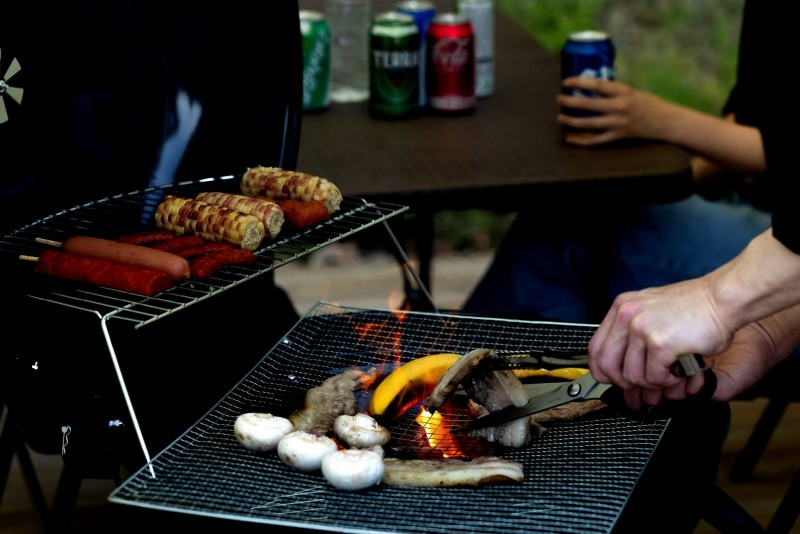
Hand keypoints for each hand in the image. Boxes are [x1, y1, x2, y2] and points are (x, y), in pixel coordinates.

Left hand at [556, 77, 676, 144]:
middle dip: (570, 102)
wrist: (664, 121)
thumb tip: (588, 88)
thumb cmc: (646, 103)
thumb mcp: (631, 92)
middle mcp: (620, 107)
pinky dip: (580, 140)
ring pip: (588, 124)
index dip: (579, 83)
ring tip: (560, 117)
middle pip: (588, 105)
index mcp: (623, 91)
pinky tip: (569, 138)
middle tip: (559, 99)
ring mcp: (618, 123)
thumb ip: (612, 91)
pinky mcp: (618, 136)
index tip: (566, 82)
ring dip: (571, 121)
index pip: (596, 85)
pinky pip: (595, 140)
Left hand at [588, 277, 733, 403]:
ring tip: (669, 371)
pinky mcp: (660, 343)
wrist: (723, 299)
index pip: (595, 349)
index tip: (616, 379)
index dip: (603, 371)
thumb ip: (630, 330)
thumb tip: (616, 364)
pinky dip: (668, 381)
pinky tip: (678, 370)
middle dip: (626, 382)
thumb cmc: (694, 308)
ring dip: (653, 381)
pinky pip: (654, 378)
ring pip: (632, 377)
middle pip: (607, 366)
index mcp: (621, 307)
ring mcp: (641, 328)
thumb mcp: (650, 309)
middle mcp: (626, 315)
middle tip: (645, 381)